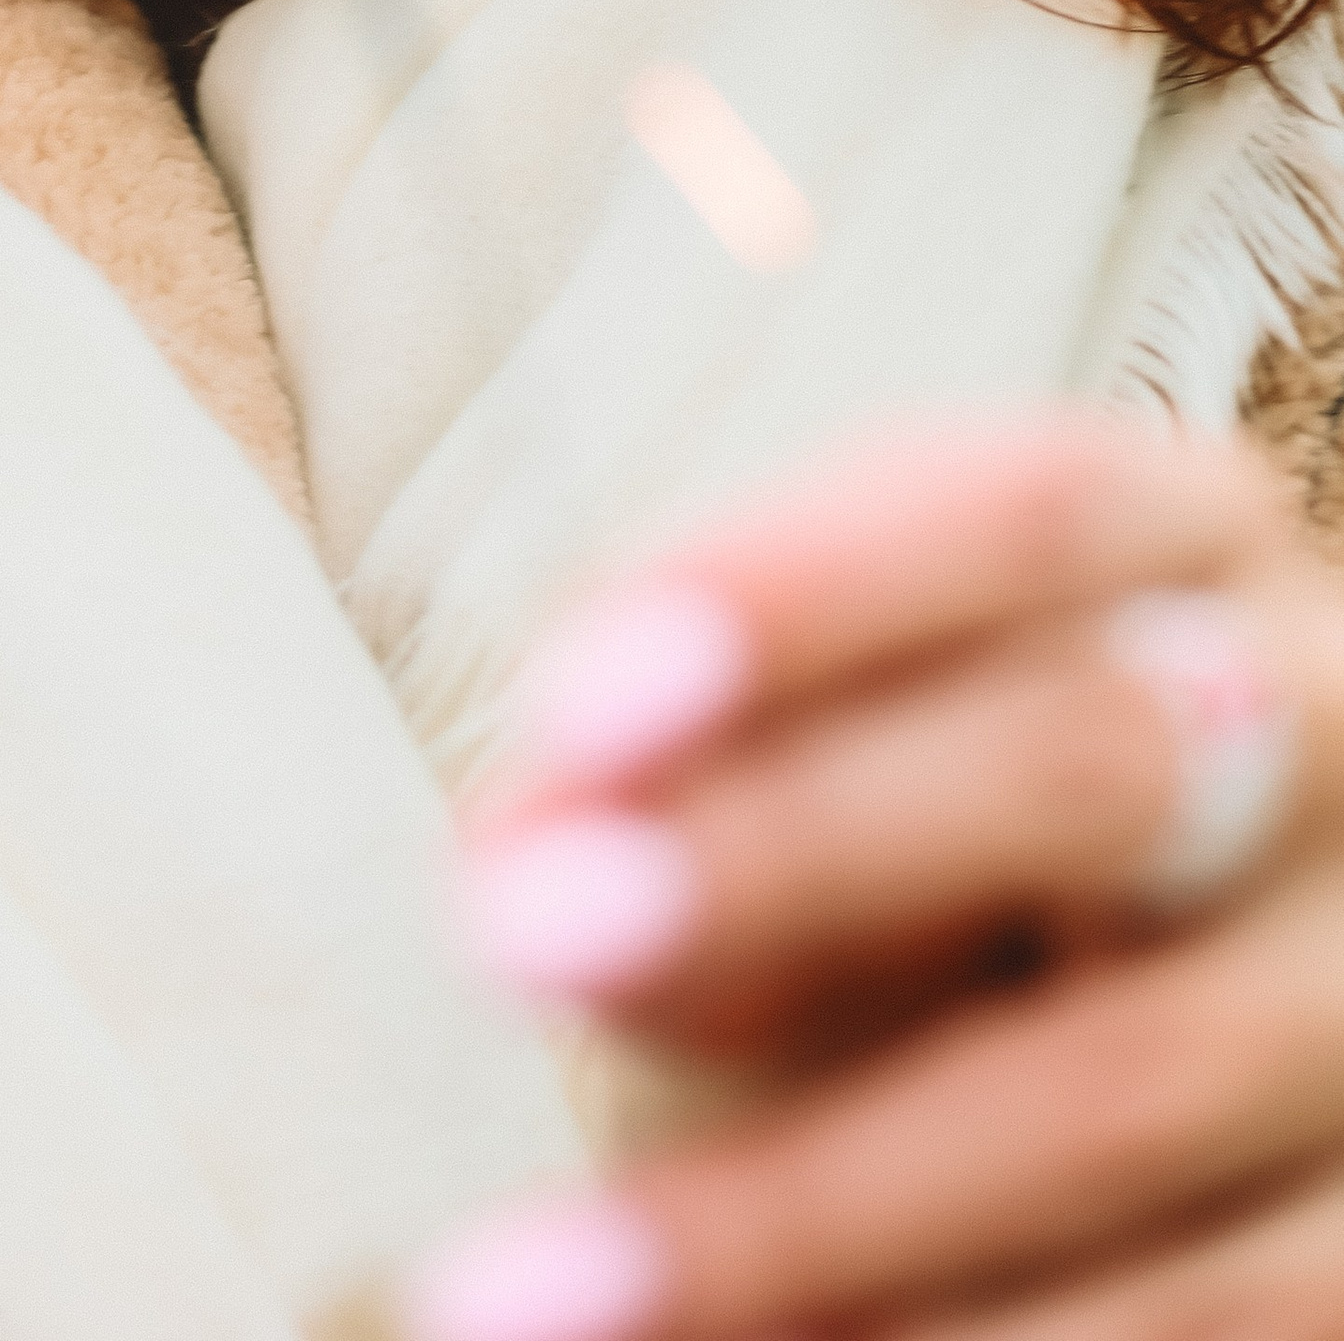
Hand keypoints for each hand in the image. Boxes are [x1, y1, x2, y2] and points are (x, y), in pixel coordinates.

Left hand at [413, 414, 1343, 1340]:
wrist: (1164, 980)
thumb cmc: (933, 806)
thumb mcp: (833, 719)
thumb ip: (688, 756)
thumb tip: (516, 876)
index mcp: (1191, 546)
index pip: (1018, 516)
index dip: (803, 602)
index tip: (574, 706)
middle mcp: (1331, 736)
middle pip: (1093, 763)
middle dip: (798, 849)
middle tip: (517, 935)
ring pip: (1128, 1092)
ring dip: (803, 1202)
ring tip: (522, 1280)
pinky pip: (1203, 1318)